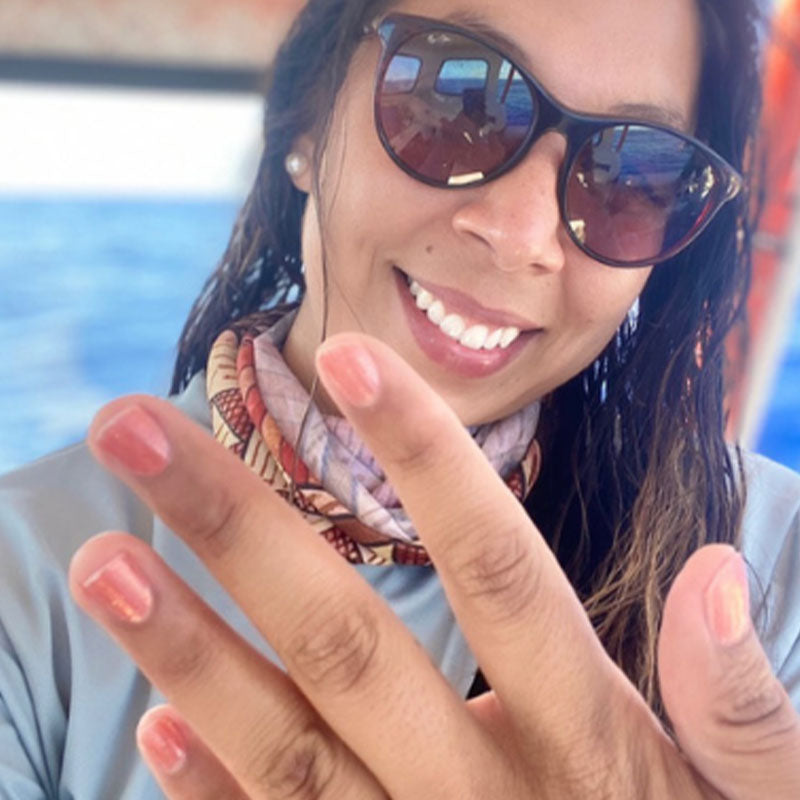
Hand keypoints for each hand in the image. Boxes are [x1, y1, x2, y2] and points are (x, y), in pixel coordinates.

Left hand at [69, 334, 799, 798]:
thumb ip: (742, 709)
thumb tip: (718, 577)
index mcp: (591, 747)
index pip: (501, 577)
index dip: (427, 461)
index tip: (347, 356)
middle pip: (352, 648)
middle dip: (240, 530)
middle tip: (129, 426)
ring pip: (290, 753)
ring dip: (188, 652)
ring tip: (101, 558)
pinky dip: (219, 796)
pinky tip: (156, 723)